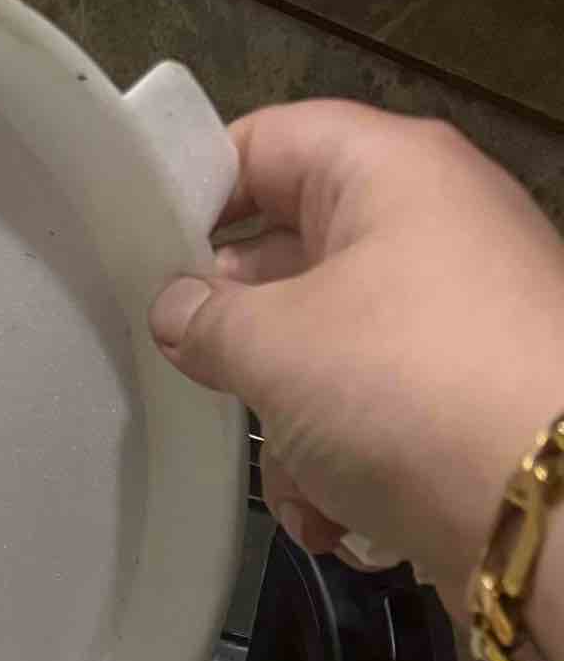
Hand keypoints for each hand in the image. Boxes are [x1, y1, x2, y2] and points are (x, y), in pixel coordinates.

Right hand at [148, 102, 563, 644]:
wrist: (550, 503)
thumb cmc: (409, 387)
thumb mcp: (278, 347)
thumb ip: (207, 321)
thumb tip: (177, 309)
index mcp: (391, 170)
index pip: (268, 141)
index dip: (197, 190)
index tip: (138, 256)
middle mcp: (431, 224)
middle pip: (293, 259)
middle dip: (245, 342)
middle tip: (204, 382)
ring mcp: (454, 313)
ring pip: (327, 355)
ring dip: (296, 435)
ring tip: (304, 483)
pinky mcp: (467, 395)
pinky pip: (374, 412)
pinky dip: (345, 469)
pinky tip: (341, 518)